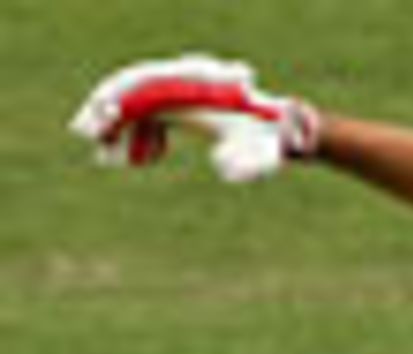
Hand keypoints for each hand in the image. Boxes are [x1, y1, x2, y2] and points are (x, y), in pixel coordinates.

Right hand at [69, 54, 318, 182]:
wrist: (284, 134)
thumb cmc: (271, 144)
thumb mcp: (262, 158)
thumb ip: (247, 165)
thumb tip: (226, 169)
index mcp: (196, 87)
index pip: (147, 85)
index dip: (121, 100)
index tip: (101, 119)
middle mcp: (185, 81)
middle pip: (135, 86)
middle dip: (106, 108)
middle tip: (85, 134)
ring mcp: (182, 92)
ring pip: (139, 102)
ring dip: (119, 126)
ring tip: (105, 156)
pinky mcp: (183, 106)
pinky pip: (150, 115)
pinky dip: (137, 134)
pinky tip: (133, 160)